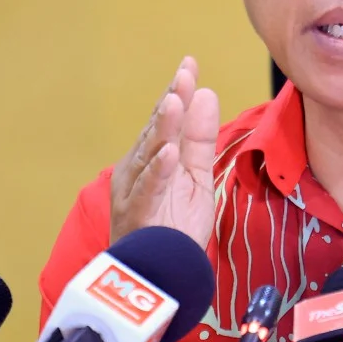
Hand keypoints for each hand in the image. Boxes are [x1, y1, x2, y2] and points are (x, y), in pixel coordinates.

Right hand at [110, 56, 220, 249]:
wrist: (156, 278)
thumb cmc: (171, 227)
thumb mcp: (195, 178)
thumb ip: (200, 139)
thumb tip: (207, 93)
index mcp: (153, 157)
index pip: (167, 119)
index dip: (178, 91)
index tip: (190, 63)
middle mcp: (138, 168)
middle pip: (156, 130)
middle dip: (170, 102)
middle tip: (184, 74)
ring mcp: (135, 191)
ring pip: (149, 154)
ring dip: (162, 128)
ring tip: (175, 100)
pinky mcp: (136, 215)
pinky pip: (147, 191)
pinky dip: (157, 172)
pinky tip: (168, 153)